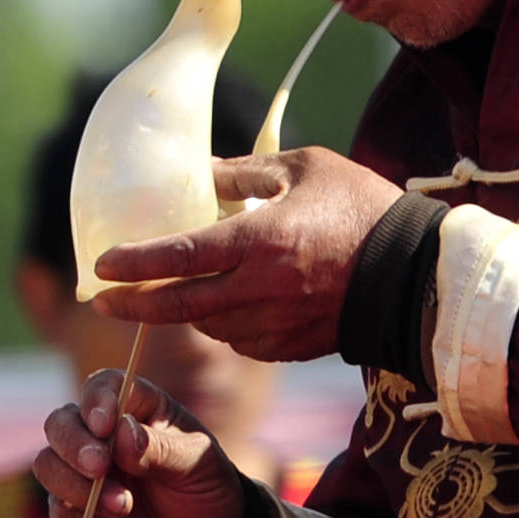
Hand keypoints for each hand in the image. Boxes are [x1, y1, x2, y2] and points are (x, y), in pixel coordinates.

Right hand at [29, 367, 250, 517]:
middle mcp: (101, 437)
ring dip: (79, 488)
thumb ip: (161, 449)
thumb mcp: (199, 466)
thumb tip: (121, 432)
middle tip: (100, 468)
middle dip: (73, 445)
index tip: (105, 426)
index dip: (97, 401)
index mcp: (135, 409)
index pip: (103, 387)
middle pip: (60, 423)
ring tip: (124, 507)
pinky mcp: (75, 515)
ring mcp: (83, 475)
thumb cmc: (206, 491)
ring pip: (48, 467)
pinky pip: (62, 515)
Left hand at [89, 147, 405, 360]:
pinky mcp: (291, 348)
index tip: (100, 266)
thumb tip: (198, 172)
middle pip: (179, 306)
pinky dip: (224, 324)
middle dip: (135, 305)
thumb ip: (244, 172)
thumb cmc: (364, 209)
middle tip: (104, 301)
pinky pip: (240, 341)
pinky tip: (226, 305)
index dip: (135, 262)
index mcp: (259, 241)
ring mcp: (275, 325)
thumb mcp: (303, 169)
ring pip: (208, 325)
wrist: (418, 275)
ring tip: (172, 291)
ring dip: (184, 311)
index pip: (179, 255)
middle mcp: (259, 290)